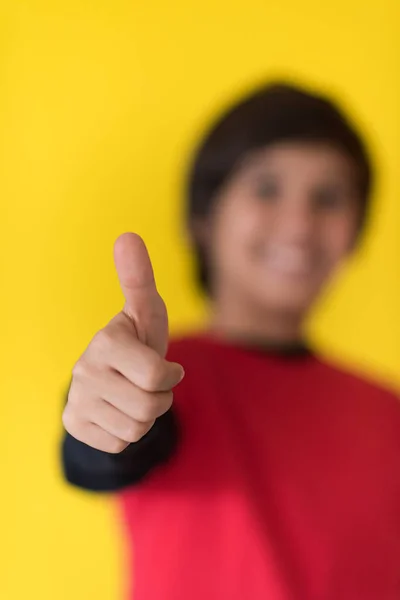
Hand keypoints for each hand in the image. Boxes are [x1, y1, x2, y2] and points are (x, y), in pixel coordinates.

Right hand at [62, 233, 183, 452]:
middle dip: (160, 398)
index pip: (156, 375)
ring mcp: (76, 400)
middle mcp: (83, 371)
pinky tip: (118, 411)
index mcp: (105, 342)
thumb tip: (127, 235)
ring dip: (146, 416)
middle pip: (149, 406)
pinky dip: (128, 432)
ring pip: (136, 429)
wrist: (109, 377)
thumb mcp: (145, 312)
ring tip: (134, 395)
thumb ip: (139, 278)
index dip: (170, 376)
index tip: (165, 368)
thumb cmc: (136, 341)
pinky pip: (121, 443)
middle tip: (149, 384)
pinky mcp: (74, 425)